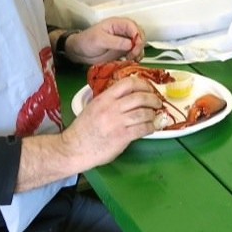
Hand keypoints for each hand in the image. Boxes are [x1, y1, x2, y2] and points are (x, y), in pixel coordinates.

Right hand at [16, 76, 159, 190]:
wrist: (74, 149)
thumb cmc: (84, 129)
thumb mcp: (94, 107)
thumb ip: (110, 100)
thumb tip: (131, 95)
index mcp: (104, 98)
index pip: (128, 83)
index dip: (143, 84)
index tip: (149, 88)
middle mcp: (112, 108)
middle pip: (140, 97)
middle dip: (153, 99)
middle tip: (157, 103)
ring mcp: (118, 122)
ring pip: (144, 112)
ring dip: (153, 114)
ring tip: (155, 116)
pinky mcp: (122, 136)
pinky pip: (143, 128)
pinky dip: (151, 127)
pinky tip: (152, 127)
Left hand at [65, 17, 145, 63]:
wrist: (80, 52)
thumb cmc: (87, 41)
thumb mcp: (99, 40)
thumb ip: (115, 41)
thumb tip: (130, 44)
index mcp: (118, 24)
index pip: (133, 27)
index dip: (137, 36)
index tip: (135, 47)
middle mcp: (123, 31)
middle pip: (140, 35)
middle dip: (139, 45)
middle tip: (133, 54)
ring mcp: (125, 41)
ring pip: (139, 44)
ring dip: (139, 52)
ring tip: (132, 59)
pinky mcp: (124, 50)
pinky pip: (135, 52)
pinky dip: (136, 57)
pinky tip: (132, 61)